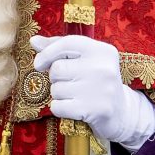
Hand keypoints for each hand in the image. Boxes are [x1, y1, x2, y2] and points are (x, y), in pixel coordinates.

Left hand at [31, 35, 154, 151]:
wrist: (120, 112)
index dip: (47, 53)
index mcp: (102, 51)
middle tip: (72, 84)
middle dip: (56, 78)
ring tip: (77, 96)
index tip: (39, 64)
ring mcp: (101, 89)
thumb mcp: (84, 60)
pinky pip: (58, 106)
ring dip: (59, 95)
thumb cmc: (95, 82)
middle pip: (57, 69)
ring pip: (56, 89)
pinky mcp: (95, 110)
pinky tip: (74, 108)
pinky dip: (60, 109)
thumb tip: (34, 41)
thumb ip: (59, 48)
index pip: (67, 43)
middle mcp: (103, 68)